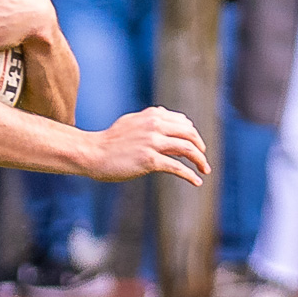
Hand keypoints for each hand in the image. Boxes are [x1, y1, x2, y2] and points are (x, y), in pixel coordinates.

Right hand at [85, 106, 209, 185]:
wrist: (92, 153)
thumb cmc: (110, 141)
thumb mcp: (131, 122)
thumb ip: (149, 118)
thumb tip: (165, 114)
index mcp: (151, 115)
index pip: (184, 122)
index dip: (193, 135)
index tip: (197, 146)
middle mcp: (154, 126)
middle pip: (189, 134)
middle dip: (200, 147)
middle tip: (203, 159)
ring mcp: (152, 143)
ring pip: (187, 149)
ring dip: (200, 161)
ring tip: (205, 170)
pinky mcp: (149, 160)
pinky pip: (177, 167)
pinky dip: (190, 175)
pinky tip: (196, 182)